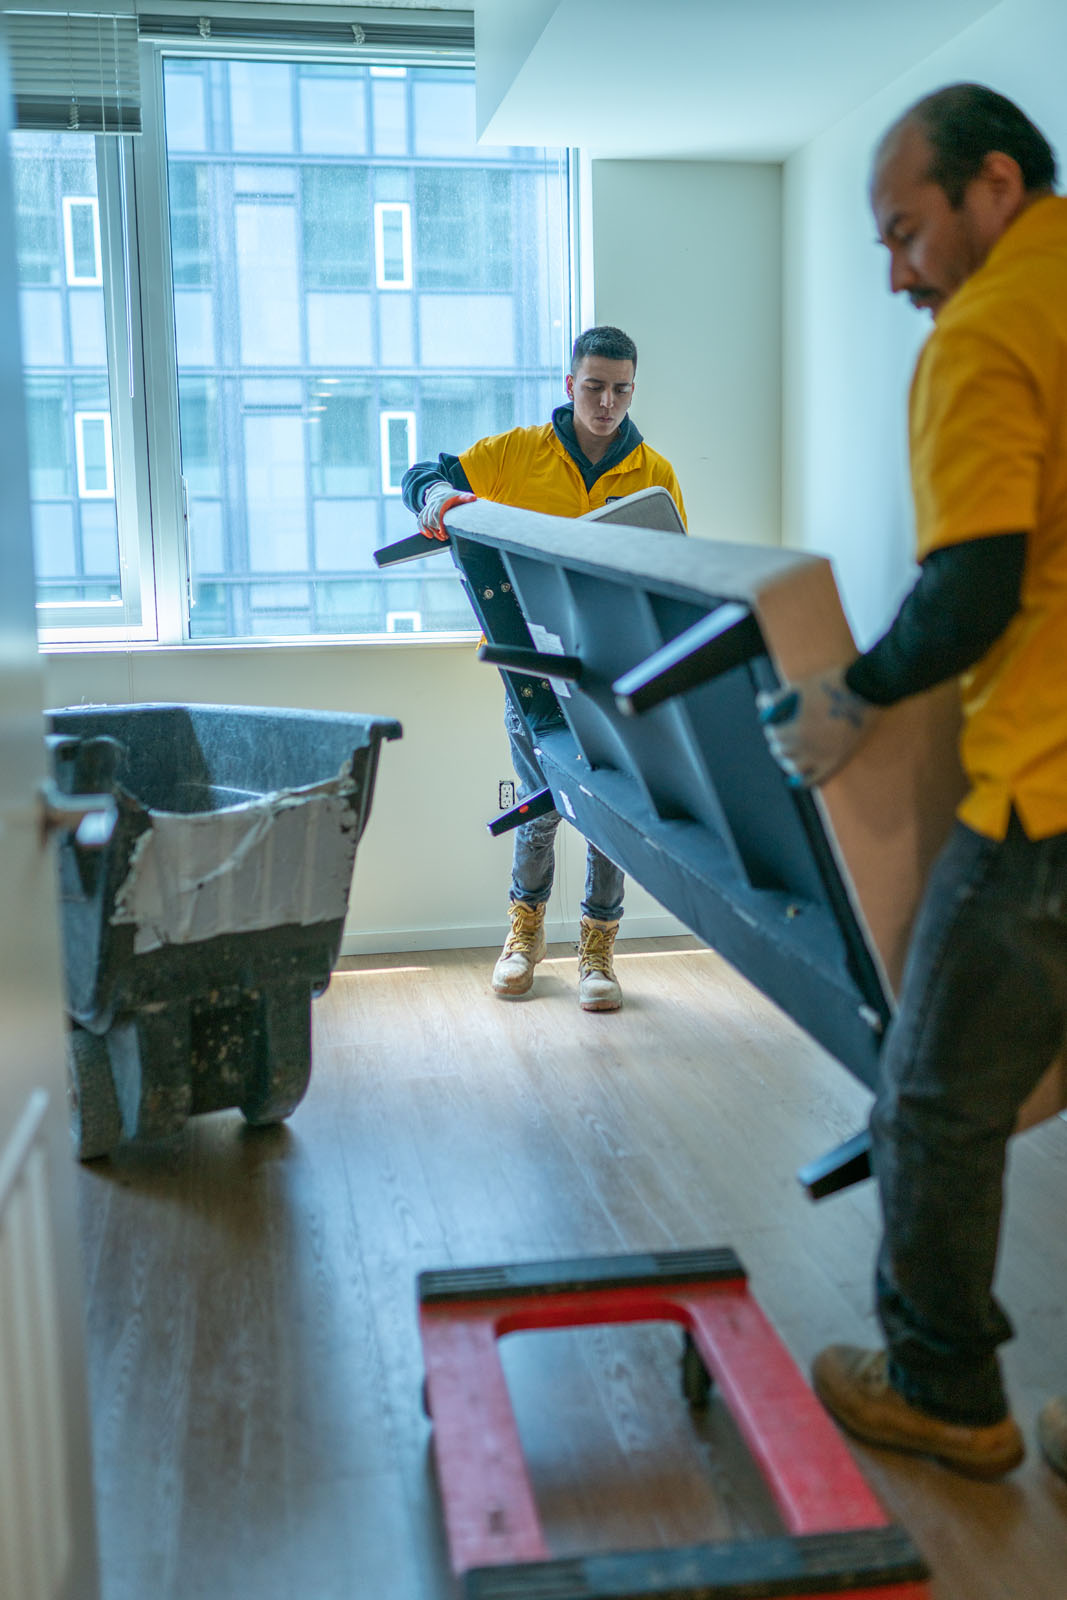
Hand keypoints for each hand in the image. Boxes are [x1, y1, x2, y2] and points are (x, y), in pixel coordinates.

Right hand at [417, 481, 475, 538]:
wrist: (440, 491)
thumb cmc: (452, 496)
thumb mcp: (459, 495)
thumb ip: (466, 497)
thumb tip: (474, 498)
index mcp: (440, 502)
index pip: (437, 514)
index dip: (439, 525)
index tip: (444, 533)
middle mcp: (432, 505)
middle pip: (430, 520)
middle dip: (435, 530)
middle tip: (444, 538)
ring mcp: (427, 508)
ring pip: (423, 521)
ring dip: (429, 531)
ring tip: (437, 537)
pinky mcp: (424, 512)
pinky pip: (419, 520)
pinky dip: (422, 528)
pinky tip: (428, 535)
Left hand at [757, 666, 879, 786]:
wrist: (866, 690)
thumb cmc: (831, 684)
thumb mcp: (799, 687)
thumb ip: (777, 699)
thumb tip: (762, 707)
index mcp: (798, 730)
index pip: (774, 735)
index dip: (772, 729)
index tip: (775, 724)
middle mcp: (808, 748)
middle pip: (782, 751)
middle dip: (779, 743)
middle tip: (781, 737)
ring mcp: (824, 757)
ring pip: (795, 768)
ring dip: (787, 761)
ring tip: (788, 755)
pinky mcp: (837, 761)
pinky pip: (817, 780)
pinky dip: (804, 782)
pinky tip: (796, 780)